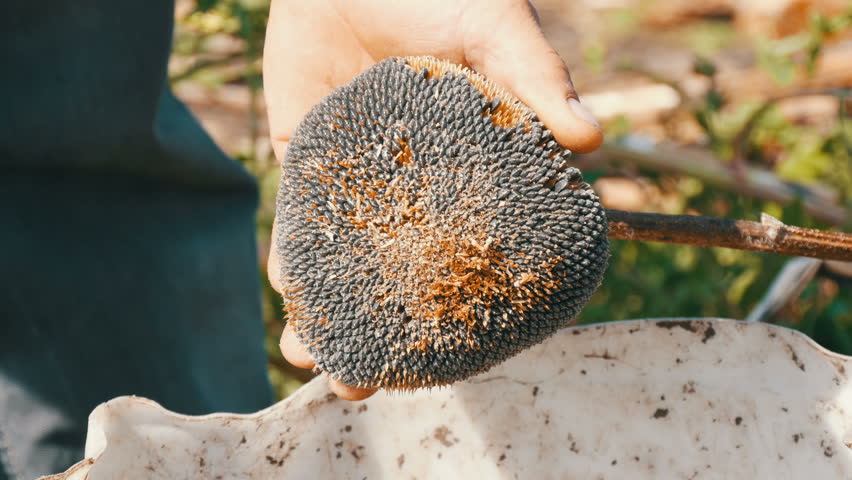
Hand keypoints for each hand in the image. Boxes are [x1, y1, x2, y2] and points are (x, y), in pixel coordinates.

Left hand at [263, 0, 602, 400]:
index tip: (461, 353)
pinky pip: (301, 221)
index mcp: (476, 167)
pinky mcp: (310, 163)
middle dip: (387, 328)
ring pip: (349, 259)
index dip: (469, 305)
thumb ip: (532, 75)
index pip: (477, 248)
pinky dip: (293, 261)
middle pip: (407, 270)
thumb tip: (591, 140)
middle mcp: (420, 186)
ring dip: (329, 312)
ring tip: (317, 360)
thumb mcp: (491, 23)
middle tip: (367, 381)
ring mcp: (363, 180)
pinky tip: (290, 299)